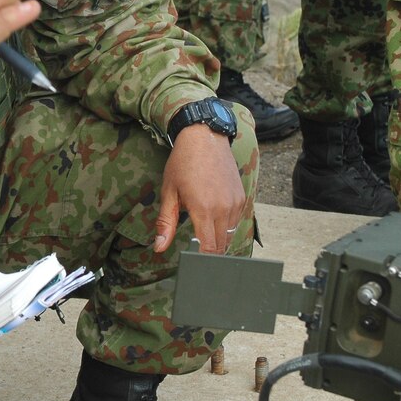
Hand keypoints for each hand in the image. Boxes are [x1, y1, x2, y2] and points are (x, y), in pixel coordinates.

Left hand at [153, 125, 245, 254]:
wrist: (204, 137)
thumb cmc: (182, 163)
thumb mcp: (169, 192)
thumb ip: (165, 223)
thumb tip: (159, 247)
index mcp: (203, 209)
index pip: (208, 248)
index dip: (201, 260)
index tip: (192, 263)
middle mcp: (224, 208)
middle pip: (221, 246)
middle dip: (209, 252)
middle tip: (196, 252)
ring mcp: (236, 203)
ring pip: (230, 235)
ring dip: (218, 239)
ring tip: (203, 235)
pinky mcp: (242, 197)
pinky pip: (236, 222)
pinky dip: (226, 226)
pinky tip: (214, 219)